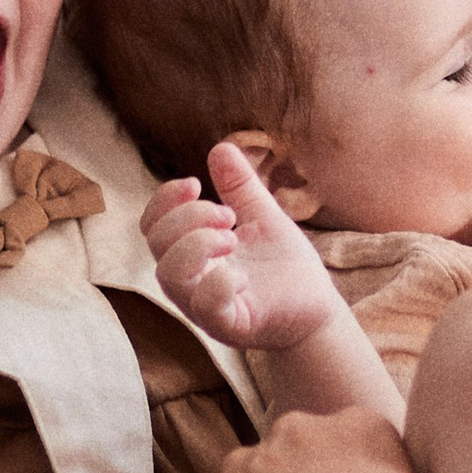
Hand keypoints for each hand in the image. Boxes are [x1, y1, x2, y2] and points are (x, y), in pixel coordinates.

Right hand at [142, 146, 352, 351]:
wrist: (319, 307)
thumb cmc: (286, 266)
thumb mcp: (263, 216)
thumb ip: (239, 186)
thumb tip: (220, 147)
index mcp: (193, 254)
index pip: (152, 226)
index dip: (164, 200)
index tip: (195, 182)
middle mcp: (190, 281)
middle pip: (156, 244)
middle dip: (189, 217)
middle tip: (229, 215)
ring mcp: (206, 307)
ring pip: (169, 275)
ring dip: (198, 244)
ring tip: (234, 238)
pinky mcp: (230, 325)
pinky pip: (206, 305)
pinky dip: (220, 281)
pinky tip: (244, 275)